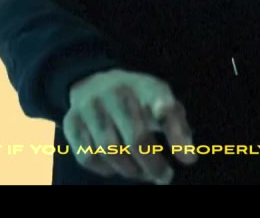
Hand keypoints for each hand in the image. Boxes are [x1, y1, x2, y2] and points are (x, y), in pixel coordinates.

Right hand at [64, 69, 196, 183]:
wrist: (94, 82)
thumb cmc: (138, 100)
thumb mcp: (161, 103)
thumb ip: (178, 128)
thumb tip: (188, 159)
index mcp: (144, 86)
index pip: (161, 103)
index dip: (174, 128)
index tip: (187, 158)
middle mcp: (115, 92)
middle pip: (136, 139)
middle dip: (153, 165)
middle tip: (164, 177)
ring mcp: (89, 106)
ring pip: (110, 151)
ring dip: (129, 170)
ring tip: (141, 172)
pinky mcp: (71, 121)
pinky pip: (87, 156)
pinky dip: (105, 169)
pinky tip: (116, 166)